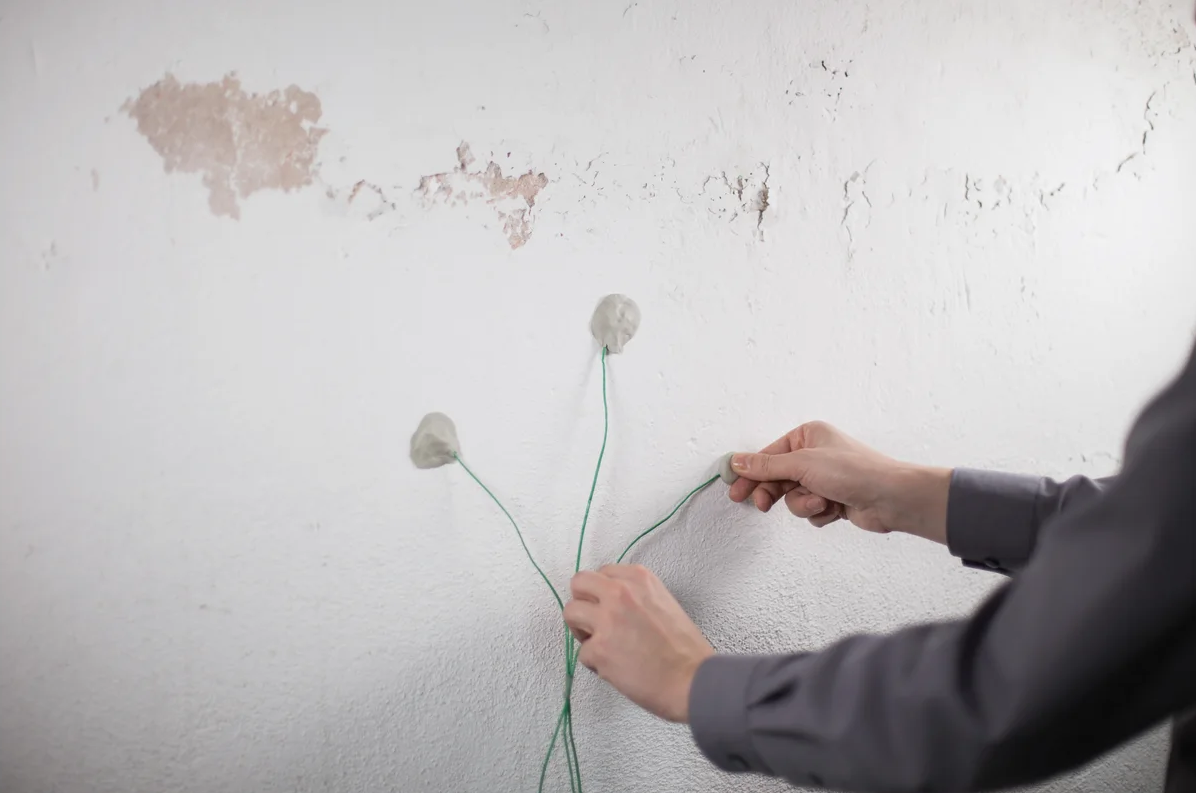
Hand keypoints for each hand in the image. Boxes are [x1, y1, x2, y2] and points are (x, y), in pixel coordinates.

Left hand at [563, 564, 713, 722]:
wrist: (693, 681)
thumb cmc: (685, 649)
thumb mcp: (664, 602)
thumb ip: (636, 595)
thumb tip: (610, 603)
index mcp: (639, 579)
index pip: (601, 573)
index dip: (601, 594)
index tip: (609, 608)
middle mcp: (620, 593)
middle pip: (578, 584)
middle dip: (583, 603)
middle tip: (594, 623)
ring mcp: (607, 620)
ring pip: (570, 613)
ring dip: (582, 631)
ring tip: (602, 646)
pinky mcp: (599, 649)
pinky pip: (582, 652)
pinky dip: (595, 663)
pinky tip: (616, 668)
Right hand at [728, 421, 950, 542]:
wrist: (890, 498)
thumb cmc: (854, 471)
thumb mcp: (803, 464)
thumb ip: (767, 466)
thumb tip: (737, 461)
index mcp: (808, 435)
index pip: (769, 455)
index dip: (751, 473)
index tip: (735, 489)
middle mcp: (815, 454)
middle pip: (778, 477)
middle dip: (775, 492)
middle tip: (761, 505)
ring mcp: (824, 478)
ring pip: (793, 497)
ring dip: (803, 503)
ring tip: (820, 502)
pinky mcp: (832, 499)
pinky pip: (809, 510)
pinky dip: (818, 512)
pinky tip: (834, 508)